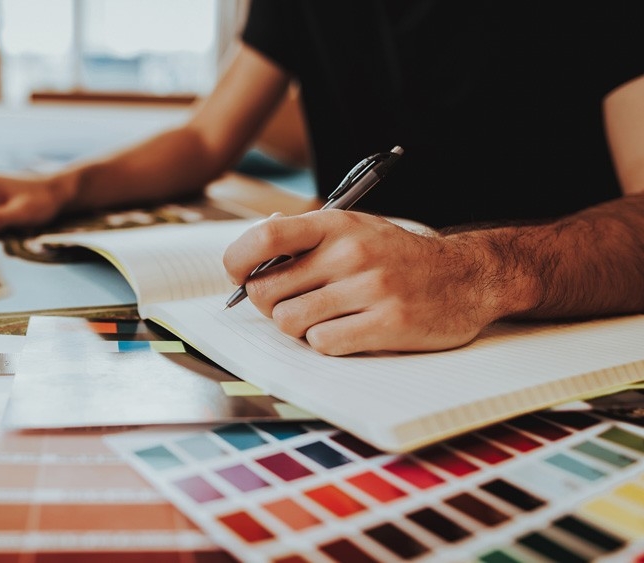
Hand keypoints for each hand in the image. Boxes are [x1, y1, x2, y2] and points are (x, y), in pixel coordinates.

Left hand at [223, 210, 501, 354]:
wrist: (468, 277)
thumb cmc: (397, 256)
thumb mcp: (354, 229)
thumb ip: (304, 237)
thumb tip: (252, 247)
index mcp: (336, 224)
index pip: (263, 237)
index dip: (237, 263)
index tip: (240, 276)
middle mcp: (351, 252)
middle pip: (266, 292)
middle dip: (270, 304)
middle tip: (293, 303)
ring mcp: (370, 288)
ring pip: (289, 322)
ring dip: (298, 327)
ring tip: (323, 317)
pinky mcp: (388, 324)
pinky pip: (322, 343)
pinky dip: (325, 343)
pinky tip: (346, 331)